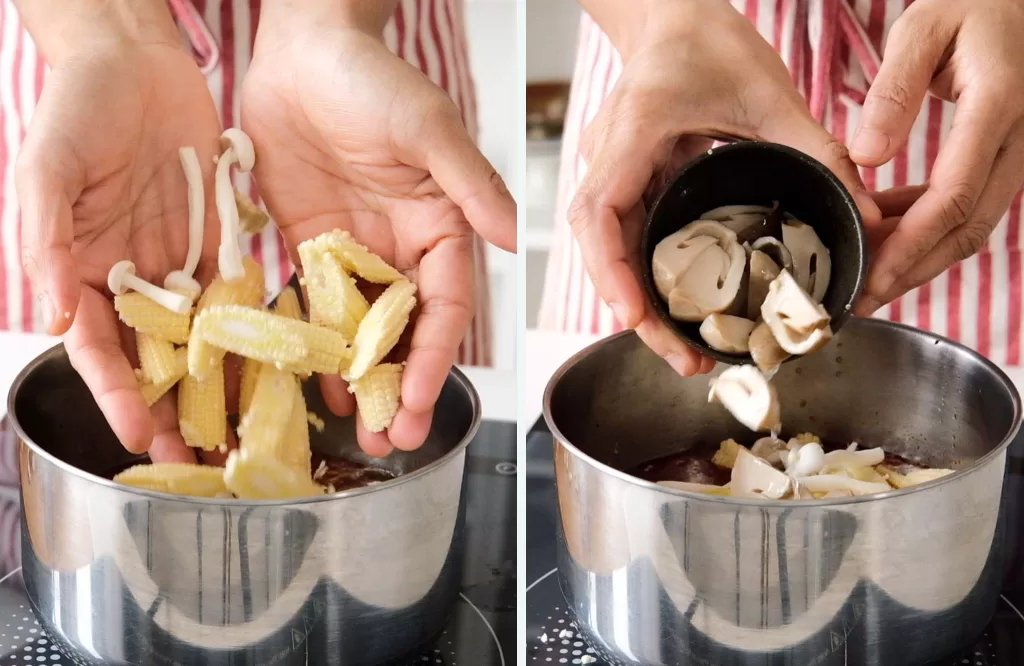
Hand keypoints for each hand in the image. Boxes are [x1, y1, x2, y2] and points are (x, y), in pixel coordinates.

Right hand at [16, 19, 222, 460]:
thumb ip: (48, 239)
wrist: (134, 61)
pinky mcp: (219, 244)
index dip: (118, 396)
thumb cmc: (77, 108)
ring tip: (243, 431)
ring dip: (218, 385)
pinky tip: (275, 368)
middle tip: (202, 459)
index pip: (100, 349)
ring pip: (201, 338)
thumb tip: (59, 312)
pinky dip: (253, 333)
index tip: (142, 439)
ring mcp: (176, 264)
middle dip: (173, 409)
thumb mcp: (48, 169)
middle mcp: (131, 279)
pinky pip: (238, 297)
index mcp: (82, 271)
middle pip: (153, 358)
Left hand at [242, 12, 514, 456]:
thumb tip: (516, 241)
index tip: (419, 398)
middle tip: (397, 439)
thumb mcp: (431, 131)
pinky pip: (313, 305)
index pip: (447, 306)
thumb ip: (474, 186)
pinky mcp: (308, 244)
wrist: (303, 48)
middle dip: (405, 386)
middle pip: (408, 331)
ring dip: (363, 380)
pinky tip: (316, 386)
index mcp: (442, 226)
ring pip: (362, 329)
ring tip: (361, 432)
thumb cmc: (375, 79)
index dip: (436, 356)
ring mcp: (354, 250)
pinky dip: (315, 345)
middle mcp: (402, 247)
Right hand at [569, 0, 879, 377]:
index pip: (600, 212)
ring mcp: (610, 170)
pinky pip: (624, 237)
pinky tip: (681, 307)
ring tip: (686, 349)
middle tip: (685, 359)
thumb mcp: (771, 92)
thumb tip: (865, 216)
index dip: (612, 271)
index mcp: (635, 130)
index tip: (638, 316)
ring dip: (639, 301)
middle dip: (634, 308)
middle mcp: (609, 156)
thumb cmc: (707, 39)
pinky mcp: (623, 180)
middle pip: (598, 248)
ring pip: (607, 250)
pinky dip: (646, 277)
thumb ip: (817, 151)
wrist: (671, 15)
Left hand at [849, 0, 1023, 313]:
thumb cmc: (974, 6)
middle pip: (968, 227)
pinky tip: (888, 231)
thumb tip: (867, 156)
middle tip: (863, 299)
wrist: (1023, 2)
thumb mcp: (924, 29)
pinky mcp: (1008, 158)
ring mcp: (1020, 153)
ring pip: (974, 226)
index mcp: (997, 106)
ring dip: (921, 258)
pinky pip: (973, 207)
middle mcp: (1019, 139)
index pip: (954, 195)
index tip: (872, 275)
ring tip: (869, 278)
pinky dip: (931, 228)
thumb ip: (894, 90)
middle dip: (913, 270)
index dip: (911, 245)